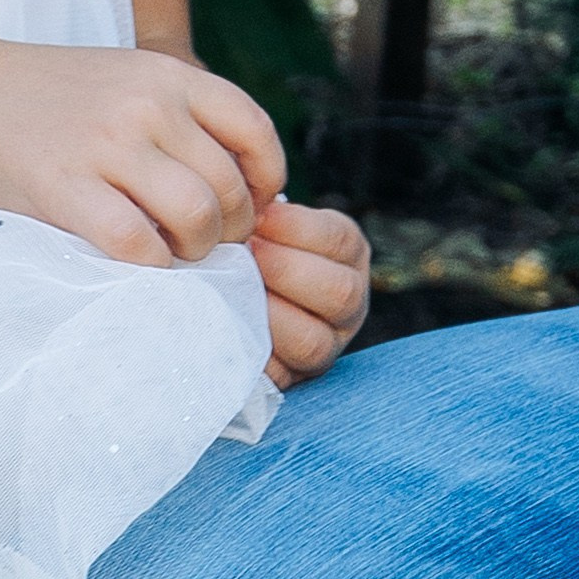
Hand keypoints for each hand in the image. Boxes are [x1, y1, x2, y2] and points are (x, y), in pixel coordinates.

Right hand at [0, 38, 285, 268]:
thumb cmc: (54, 96)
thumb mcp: (130, 78)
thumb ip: (182, 116)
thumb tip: (247, 188)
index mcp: (167, 75)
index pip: (256, 131)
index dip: (265, 181)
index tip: (247, 205)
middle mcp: (147, 104)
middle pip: (231, 188)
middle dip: (230, 231)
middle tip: (203, 242)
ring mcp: (107, 144)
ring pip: (196, 217)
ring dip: (195, 251)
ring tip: (174, 252)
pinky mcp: (67, 186)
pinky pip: (137, 243)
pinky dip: (150, 265)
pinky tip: (137, 260)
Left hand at [249, 195, 370, 386]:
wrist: (230, 290)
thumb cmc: (248, 241)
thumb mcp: (266, 217)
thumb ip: (264, 208)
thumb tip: (250, 199)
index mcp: (348, 255)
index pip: (340, 240)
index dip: (297, 228)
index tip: (259, 218)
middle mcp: (348, 304)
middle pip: (340, 293)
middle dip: (287, 270)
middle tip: (248, 253)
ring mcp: (326, 347)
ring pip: (314, 342)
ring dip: (271, 313)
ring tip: (238, 289)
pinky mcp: (293, 379)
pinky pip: (281, 376)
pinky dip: (255, 352)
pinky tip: (231, 325)